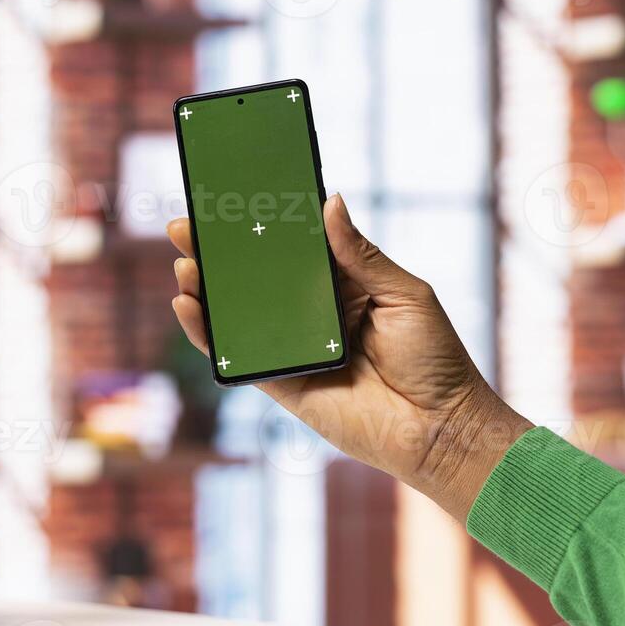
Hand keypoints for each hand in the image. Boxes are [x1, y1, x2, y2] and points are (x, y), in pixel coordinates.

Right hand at [168, 194, 531, 522]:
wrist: (439, 427)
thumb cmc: (435, 358)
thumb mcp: (404, 294)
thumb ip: (361, 254)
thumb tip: (330, 202)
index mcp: (345, 286)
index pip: (295, 248)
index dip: (263, 224)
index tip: (231, 198)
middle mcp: (314, 315)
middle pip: (257, 277)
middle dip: (220, 251)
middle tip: (186, 224)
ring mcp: (295, 349)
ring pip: (239, 315)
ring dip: (206, 288)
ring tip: (184, 261)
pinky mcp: (282, 384)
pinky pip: (237, 355)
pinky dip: (207, 333)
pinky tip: (188, 305)